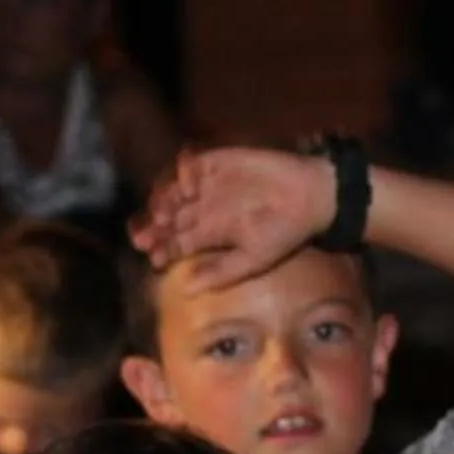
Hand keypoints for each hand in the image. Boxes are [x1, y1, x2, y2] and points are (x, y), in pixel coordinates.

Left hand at [130, 147, 333, 291]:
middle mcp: (204, 207)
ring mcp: (207, 184)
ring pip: (171, 191)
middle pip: (167, 216)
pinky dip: (182, 174)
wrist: (309, 197)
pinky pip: (188, 165)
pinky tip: (188, 189)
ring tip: (161, 215)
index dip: (163, 249)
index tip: (153, 259)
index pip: (177, 241)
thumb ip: (221, 273)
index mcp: (211, 232)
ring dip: (162, 201)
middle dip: (152, 228)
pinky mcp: (216, 162)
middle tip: (143, 238)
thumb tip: (186, 291)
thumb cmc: (286, 232)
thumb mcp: (254, 260)